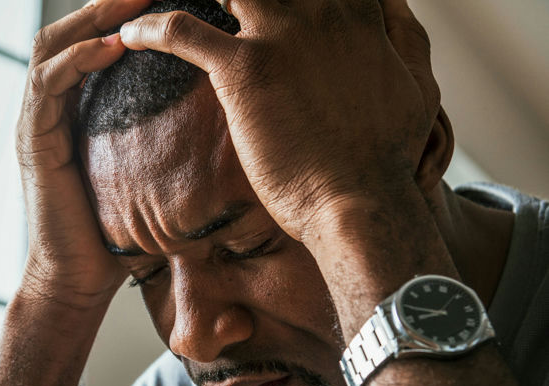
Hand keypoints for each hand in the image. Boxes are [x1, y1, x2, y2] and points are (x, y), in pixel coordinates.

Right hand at [16, 0, 153, 308]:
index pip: (92, 43)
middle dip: (107, 5)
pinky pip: (48, 84)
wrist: (78, 278)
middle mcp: (51, 109)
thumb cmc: (115, 233)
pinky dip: (79, 59)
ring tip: (133, 2)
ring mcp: (37, 122)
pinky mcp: (33, 141)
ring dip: (92, 19)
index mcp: (75, 111)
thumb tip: (218, 125)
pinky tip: (113, 46)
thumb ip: (162, 143)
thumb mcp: (145, 175)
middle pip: (69, 32)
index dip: (121, 16)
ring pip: (52, 47)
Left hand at [116, 0, 441, 242]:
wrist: (361, 202)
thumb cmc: (388, 155)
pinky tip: (131, 37)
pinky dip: (151, 30)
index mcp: (357, 9)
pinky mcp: (246, 69)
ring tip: (144, 6)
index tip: (247, 7)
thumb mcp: (417, 82)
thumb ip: (403, 34)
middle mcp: (321, 8)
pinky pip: (181, 31)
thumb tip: (392, 7)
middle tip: (208, 5)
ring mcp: (282, 33)